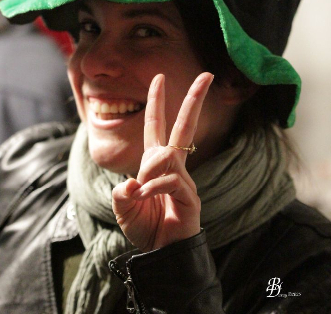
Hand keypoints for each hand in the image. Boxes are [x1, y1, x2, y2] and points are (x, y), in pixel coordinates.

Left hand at [112, 72, 213, 251]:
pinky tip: (145, 199)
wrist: (161, 256)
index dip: (158, 102)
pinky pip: (170, 180)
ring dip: (149, 171)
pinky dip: (153, 188)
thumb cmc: (146, 229)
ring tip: (140, 192)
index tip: (159, 78)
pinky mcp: (190, 197)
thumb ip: (123, 193)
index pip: (158, 126)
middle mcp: (172, 166)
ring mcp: (184, 180)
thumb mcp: (124, 208)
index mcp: (156, 163)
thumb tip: (132, 183)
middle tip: (207, 74)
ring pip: (168, 155)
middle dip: (195, 100)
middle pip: (185, 127)